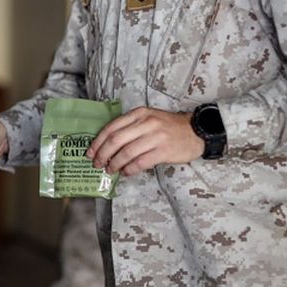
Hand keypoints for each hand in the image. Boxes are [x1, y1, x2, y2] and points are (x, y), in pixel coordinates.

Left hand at [86, 107, 204, 175]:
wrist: (196, 131)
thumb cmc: (169, 127)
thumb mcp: (149, 118)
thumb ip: (130, 127)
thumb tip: (108, 145)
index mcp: (139, 114)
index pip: (111, 127)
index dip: (97, 142)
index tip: (90, 152)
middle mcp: (146, 123)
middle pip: (115, 140)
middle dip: (102, 154)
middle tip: (97, 164)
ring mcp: (155, 137)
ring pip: (126, 153)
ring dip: (114, 164)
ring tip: (110, 170)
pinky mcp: (163, 151)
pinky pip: (140, 162)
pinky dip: (129, 169)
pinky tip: (126, 172)